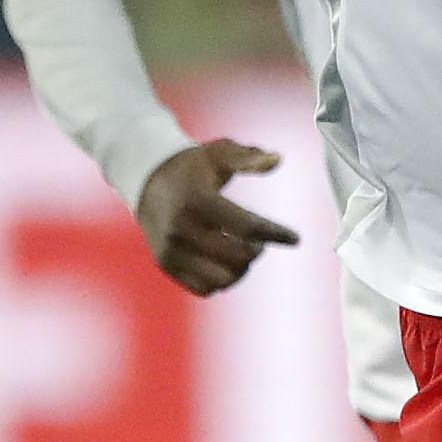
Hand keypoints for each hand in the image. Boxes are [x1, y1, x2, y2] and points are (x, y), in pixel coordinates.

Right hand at [135, 140, 300, 294]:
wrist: (147, 180)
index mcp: (198, 201)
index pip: (246, 226)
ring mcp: (172, 251)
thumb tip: (279, 159)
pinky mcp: (167, 266)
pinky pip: (205, 288)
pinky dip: (221, 280)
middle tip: (257, 239)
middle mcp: (182, 229)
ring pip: (223, 279)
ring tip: (241, 250)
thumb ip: (248, 157)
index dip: (275, 234)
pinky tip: (225, 262)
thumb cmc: (192, 167)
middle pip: (238, 257)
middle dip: (256, 250)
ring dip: (241, 269)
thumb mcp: (217, 153)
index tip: (295, 238)